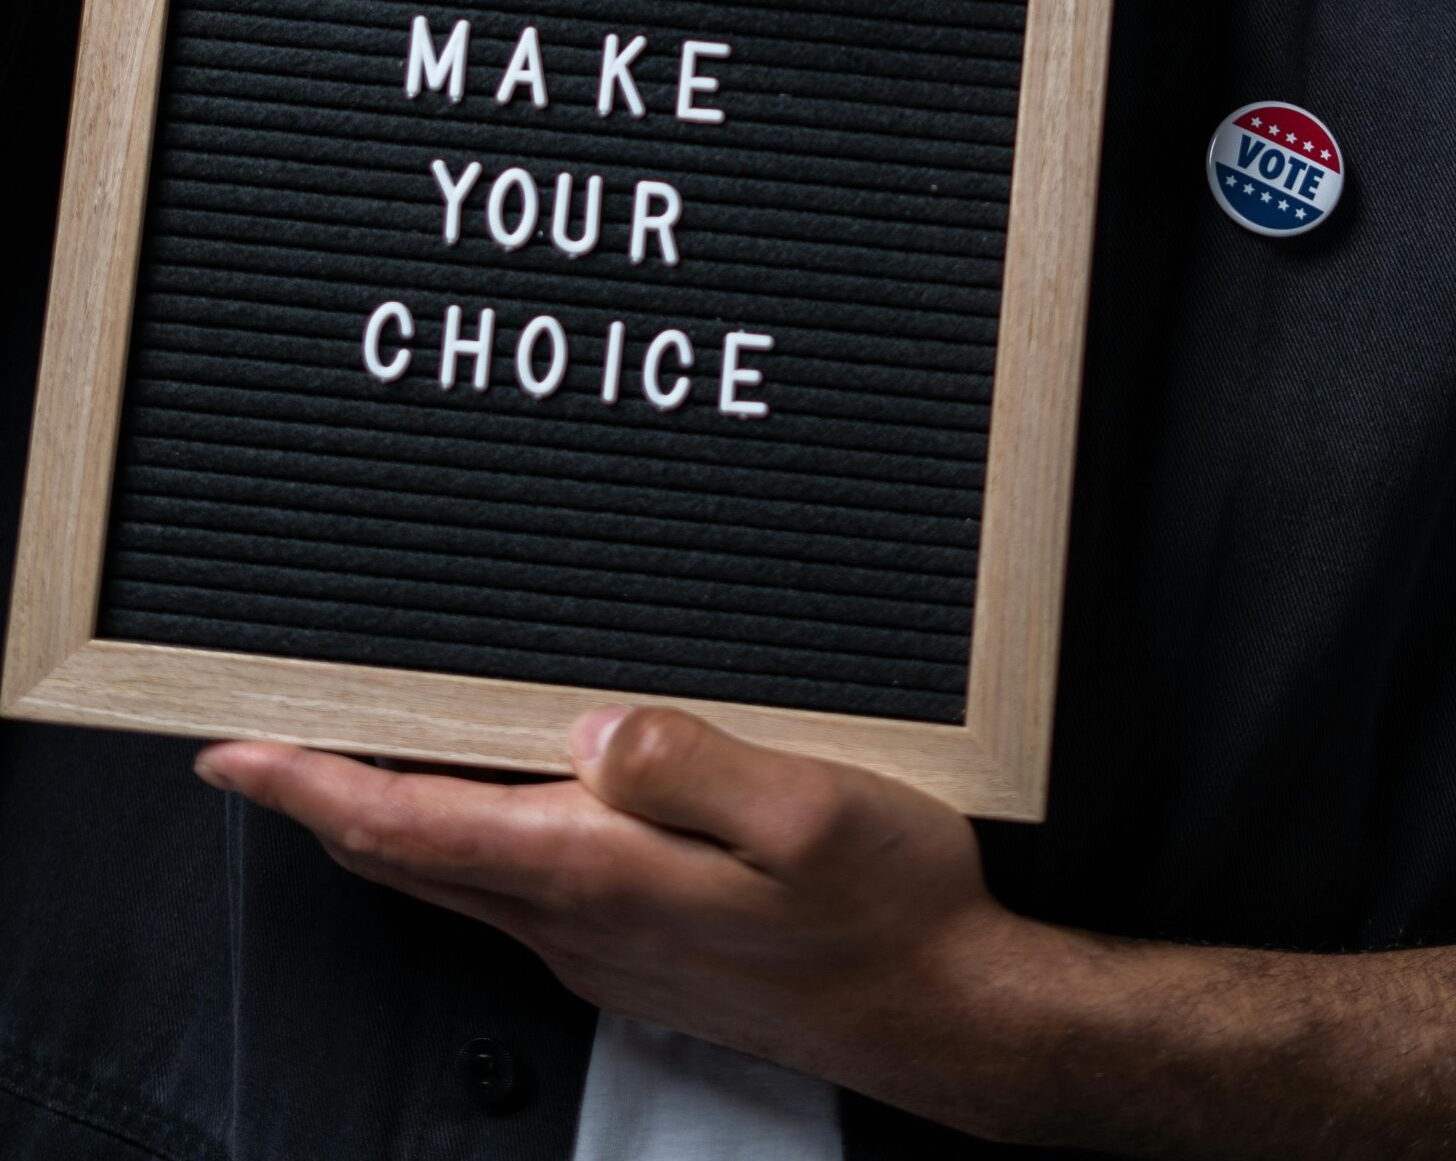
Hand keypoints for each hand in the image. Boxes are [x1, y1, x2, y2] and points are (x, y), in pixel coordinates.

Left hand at [192, 705, 1044, 1132]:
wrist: (944, 1010)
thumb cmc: (888, 908)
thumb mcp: (811, 811)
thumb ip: (696, 764)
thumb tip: (598, 723)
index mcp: (603, 873)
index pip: (412, 826)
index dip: (311, 785)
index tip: (233, 750)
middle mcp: (580, 919)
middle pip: (406, 856)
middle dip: (319, 796)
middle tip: (256, 738)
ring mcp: (602, 944)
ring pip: (451, 875)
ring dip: (380, 816)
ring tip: (340, 752)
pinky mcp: (635, 947)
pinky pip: (509, 885)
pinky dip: (454, 835)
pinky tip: (475, 794)